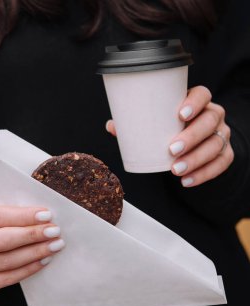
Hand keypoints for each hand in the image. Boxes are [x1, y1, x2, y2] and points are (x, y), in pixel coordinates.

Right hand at [0, 204, 64, 292]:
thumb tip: (44, 219)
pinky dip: (29, 269)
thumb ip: (12, 214)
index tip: (47, 215)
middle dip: (32, 236)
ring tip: (54, 245)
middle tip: (54, 232)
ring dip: (35, 253)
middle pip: (1, 241)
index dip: (24, 217)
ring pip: (6, 261)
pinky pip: (7, 278)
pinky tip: (44, 260)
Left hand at [106, 86, 233, 186]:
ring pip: (216, 144)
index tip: (180, 115)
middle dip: (192, 136)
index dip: (194, 102)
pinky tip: (187, 181)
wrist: (193, 144)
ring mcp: (221, 135)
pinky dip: (204, 174)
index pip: (202, 94)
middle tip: (172, 149)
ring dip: (196, 159)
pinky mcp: (225, 154)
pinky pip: (221, 163)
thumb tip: (112, 126)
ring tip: (176, 170)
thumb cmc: (172, 129)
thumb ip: (136, 124)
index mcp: (197, 103)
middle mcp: (213, 116)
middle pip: (209, 121)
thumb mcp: (157, 124)